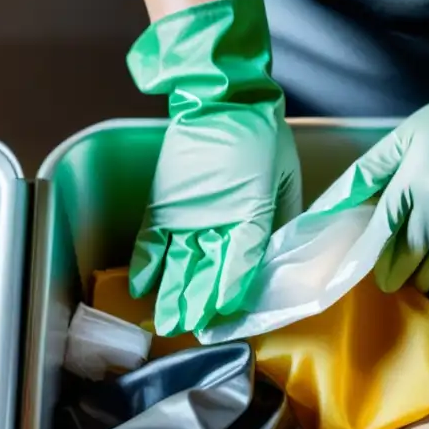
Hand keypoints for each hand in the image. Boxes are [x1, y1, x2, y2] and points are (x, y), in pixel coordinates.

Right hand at [127, 0, 300, 335]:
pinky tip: (141, 288)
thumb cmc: (261, 134)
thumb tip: (285, 250)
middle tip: (194, 331)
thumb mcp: (287, 175)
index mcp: (250, 210)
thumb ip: (285, 215)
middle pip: (205, 269)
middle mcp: (214, 217)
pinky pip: (150, 238)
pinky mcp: (164, 201)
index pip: (240, 259)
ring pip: (177, 261)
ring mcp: (185, 211)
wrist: (222, 97)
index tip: (227, 314)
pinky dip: (144, 262)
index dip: (233, 289)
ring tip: (167, 322)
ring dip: (172, 293)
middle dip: (199, 303)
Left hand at [312, 2, 428, 299]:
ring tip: (419, 284)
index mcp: (410, 185)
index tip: (364, 267)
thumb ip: (368, 170)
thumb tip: (332, 201)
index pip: (382, 231)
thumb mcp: (406, 134)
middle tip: (390, 282)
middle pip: (409, 253)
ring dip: (426, 279)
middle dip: (396, 272)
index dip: (371, 253)